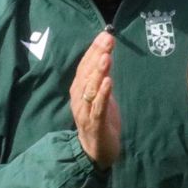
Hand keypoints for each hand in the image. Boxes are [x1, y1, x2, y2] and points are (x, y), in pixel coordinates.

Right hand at [71, 31, 120, 168]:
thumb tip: (106, 55)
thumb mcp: (102, 96)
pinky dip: (103, 94)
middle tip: (108, 40)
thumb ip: (102, 77)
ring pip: (90, 88)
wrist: (97, 152)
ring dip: (98, 72)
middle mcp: (79, 98)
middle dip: (97, 55)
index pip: (84, 65)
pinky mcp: (94, 124)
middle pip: (86, 73)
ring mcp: (85, 111)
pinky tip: (109, 82)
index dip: (93, 49)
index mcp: (79, 90)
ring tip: (107, 57)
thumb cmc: (100, 121)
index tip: (105, 34)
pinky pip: (98, 107)